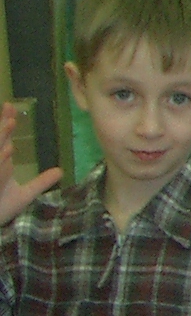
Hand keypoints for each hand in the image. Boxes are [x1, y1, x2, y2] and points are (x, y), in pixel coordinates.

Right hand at [0, 104, 60, 226]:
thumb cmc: (0, 208)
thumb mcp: (25, 195)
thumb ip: (41, 182)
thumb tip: (60, 171)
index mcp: (1, 164)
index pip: (3, 139)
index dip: (6, 122)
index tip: (12, 107)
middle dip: (2, 124)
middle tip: (10, 107)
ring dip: (0, 137)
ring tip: (9, 123)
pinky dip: (1, 162)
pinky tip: (7, 149)